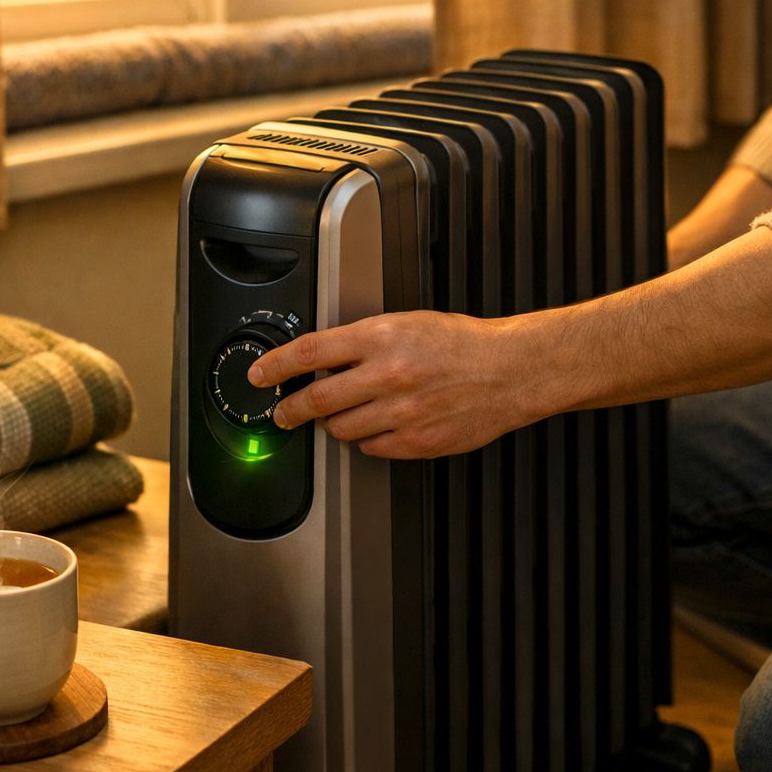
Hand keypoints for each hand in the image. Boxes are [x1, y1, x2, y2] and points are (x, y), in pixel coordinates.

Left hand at [247, 311, 533, 458]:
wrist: (510, 371)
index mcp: (382, 337)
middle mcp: (388, 375)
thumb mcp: (408, 323)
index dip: (277, 366)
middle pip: (318, 400)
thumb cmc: (463, 344)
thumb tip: (324, 357)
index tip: (261, 375)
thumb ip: (364, 341)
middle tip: (283, 413)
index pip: (311, 352)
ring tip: (344, 415)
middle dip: (292, 410)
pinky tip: (379, 426)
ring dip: (335, 424)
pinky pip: (372, 448)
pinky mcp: (417, 441)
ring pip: (343, 429)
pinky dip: (368, 440)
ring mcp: (403, 412)